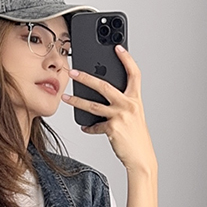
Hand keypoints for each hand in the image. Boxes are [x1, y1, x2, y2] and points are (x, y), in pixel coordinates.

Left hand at [61, 45, 156, 173]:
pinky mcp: (112, 128)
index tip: (118, 48)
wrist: (141, 158)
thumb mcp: (134, 116)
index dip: (127, 59)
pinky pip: (95, 126)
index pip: (134, 73)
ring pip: (93, 105)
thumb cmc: (137, 138)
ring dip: (77, 101)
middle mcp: (129, 105)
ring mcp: (120, 116)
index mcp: (135, 99)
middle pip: (104, 85)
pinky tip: (85, 128)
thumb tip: (104, 97)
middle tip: (73, 72)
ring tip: (65, 97)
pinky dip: (89, 127)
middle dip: (86, 77)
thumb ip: (122, 104)